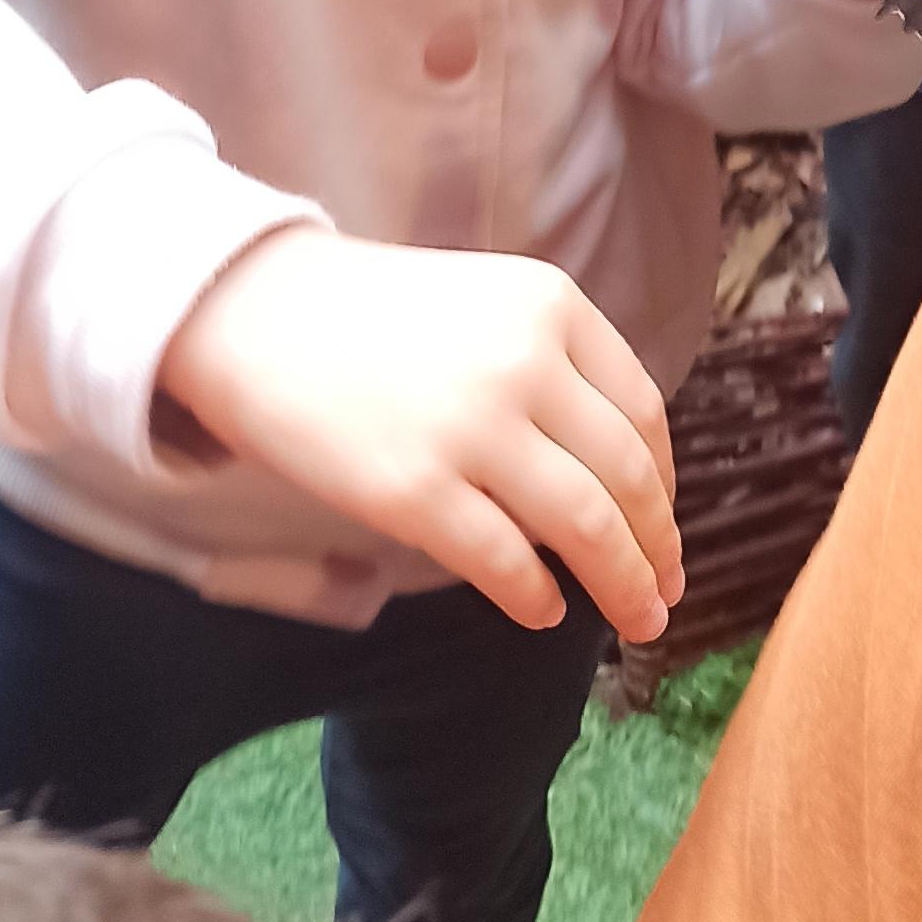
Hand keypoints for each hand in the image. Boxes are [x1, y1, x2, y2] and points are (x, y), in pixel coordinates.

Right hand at [158, 226, 681, 642]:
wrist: (256, 314)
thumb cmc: (375, 316)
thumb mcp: (486, 303)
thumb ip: (554, 365)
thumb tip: (619, 472)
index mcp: (551, 308)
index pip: (644, 414)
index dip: (665, 484)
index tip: (664, 525)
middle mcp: (525, 363)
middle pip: (626, 478)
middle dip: (656, 548)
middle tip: (665, 592)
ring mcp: (471, 429)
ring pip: (585, 528)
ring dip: (622, 584)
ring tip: (635, 618)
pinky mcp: (415, 491)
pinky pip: (506, 563)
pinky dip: (538, 597)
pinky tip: (544, 612)